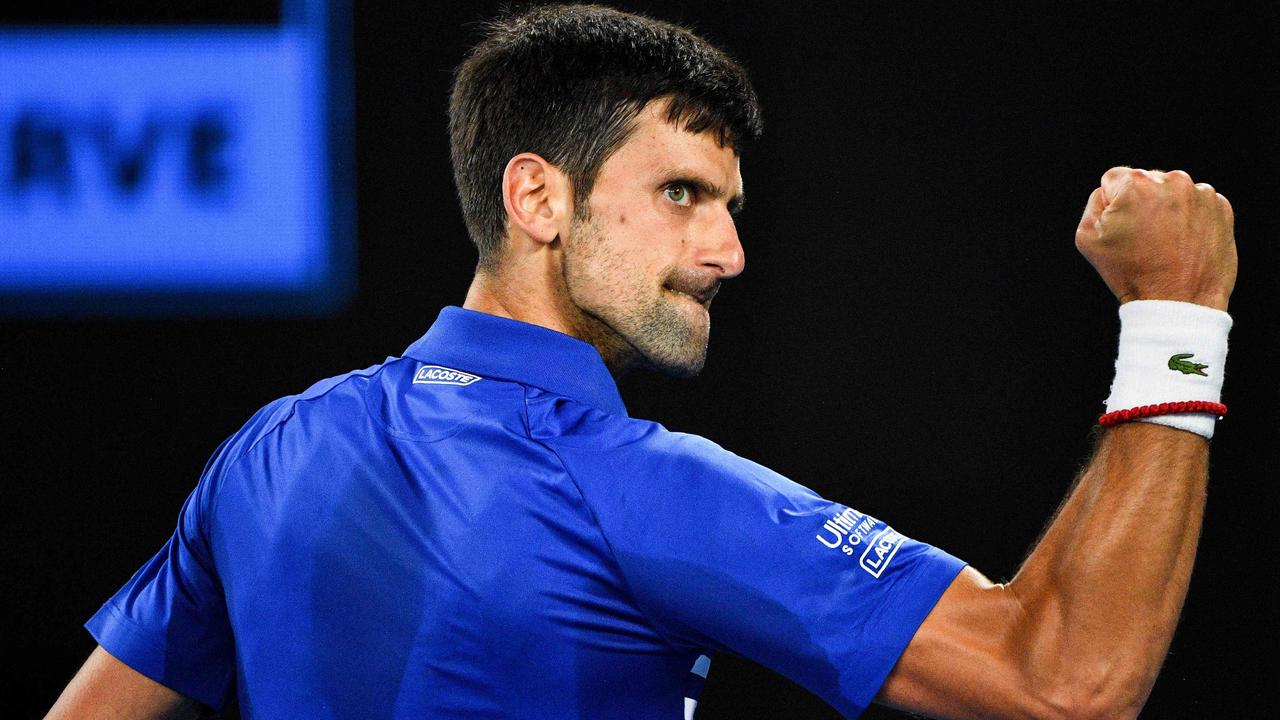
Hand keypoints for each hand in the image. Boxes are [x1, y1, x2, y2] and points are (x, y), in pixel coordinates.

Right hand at [1075, 167, 1236, 309]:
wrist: (1178, 302)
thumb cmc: (1130, 273)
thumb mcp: (1087, 238)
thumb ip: (1094, 203)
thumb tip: (1110, 192)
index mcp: (1135, 184)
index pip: (1114, 179)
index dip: (1112, 205)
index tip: (1122, 229)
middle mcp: (1172, 180)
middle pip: (1146, 182)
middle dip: (1142, 204)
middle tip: (1143, 239)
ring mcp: (1201, 193)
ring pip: (1173, 192)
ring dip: (1167, 210)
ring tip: (1165, 243)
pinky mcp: (1221, 207)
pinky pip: (1197, 204)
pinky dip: (1190, 218)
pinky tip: (1184, 243)